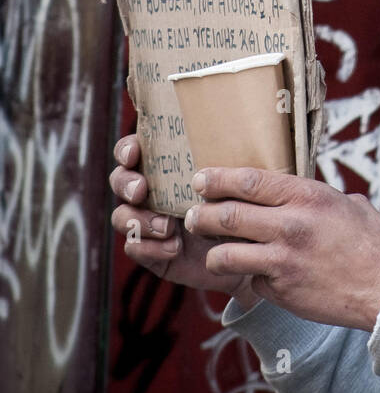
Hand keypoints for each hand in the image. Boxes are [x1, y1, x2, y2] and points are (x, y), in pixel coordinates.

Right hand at [109, 136, 259, 305]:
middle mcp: (151, 192)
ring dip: (138, 219)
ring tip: (167, 227)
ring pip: (121, 216)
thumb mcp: (234, 182)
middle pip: (120, 181)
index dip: (127, 150)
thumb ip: (223, 165)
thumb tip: (228, 140)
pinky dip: (150, 247)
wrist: (247, 252)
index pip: (133, 151)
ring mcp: (147, 221)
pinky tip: (173, 248)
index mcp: (166, 168)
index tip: (134, 154)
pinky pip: (134, 247)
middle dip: (126, 184)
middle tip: (141, 191)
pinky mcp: (150, 251)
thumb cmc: (242, 207)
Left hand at [184, 167, 379, 331]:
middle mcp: (290, 226)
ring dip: (212, 252)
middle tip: (193, 216)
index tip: (200, 180)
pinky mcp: (280, 291)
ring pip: (225, 254)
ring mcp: (283, 261)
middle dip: (201, 215)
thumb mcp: (345, 204)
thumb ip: (311, 197)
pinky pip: (250, 280)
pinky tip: (259, 275)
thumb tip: (289, 192)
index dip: (216, 179)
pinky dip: (250, 277)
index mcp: (306, 197)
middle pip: (226, 215)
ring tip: (212, 251)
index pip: (247, 181)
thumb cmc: (371, 243)